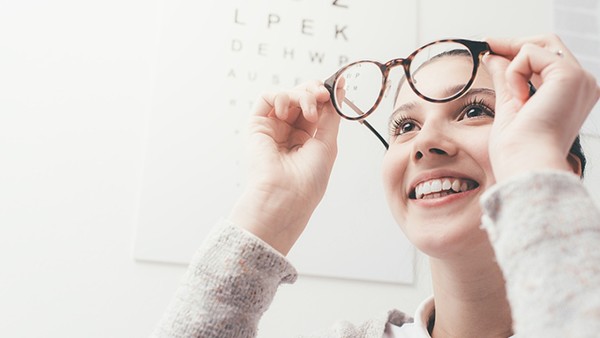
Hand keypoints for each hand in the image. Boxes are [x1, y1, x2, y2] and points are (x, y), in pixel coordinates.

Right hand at [229, 81, 340, 254]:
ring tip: (310, 112)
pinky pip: (266, 98)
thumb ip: (331, 115)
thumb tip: (339, 89)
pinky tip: (286, 112)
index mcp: (306, 139)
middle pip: (301, 98)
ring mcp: (272, 128)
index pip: (316, 107)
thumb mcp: (327, 142)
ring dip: (301, 96)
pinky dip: (279, 97)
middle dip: (314, 91)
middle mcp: (288, 132)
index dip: (325, 95)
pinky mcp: (256, 126)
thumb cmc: (307, 179)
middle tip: (324, 95)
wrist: (285, 196)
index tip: (337, 86)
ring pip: (287, 95)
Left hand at [483, 34, 599, 181]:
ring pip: (538, 46)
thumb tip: (494, 57)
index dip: (519, 50)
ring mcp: (579, 79)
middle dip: (514, 44)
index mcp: (572, 95)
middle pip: (548, 44)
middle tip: (487, 45)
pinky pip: (529, 54)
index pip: (548, 58)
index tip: (491, 47)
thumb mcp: (509, 105)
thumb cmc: (518, 149)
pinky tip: (520, 99)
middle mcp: (582, 84)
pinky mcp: (569, 76)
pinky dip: (515, 74)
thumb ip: (506, 79)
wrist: (526, 165)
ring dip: (513, 67)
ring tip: (514, 98)